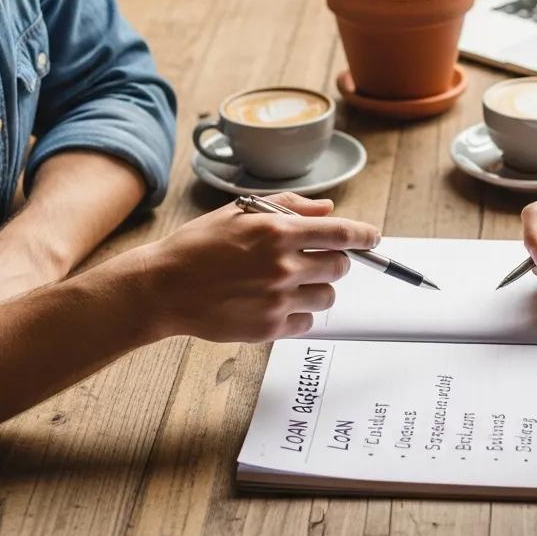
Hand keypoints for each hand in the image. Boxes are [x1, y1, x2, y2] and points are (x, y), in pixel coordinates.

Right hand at [142, 192, 379, 342]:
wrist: (163, 287)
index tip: (373, 238)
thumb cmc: (200, 246)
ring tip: (289, 283)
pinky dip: (299, 314)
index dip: (364, 235)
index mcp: (278, 231)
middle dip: (334, 261)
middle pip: (340, 266)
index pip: (341, 233)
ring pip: (327, 297)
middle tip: (314, 260)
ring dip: (318, 289)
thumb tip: (327, 209)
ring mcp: (277, 299)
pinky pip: (307, 322)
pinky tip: (275, 303)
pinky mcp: (268, 328)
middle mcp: (282, 265)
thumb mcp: (242, 211)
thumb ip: (290, 207)